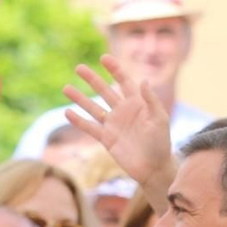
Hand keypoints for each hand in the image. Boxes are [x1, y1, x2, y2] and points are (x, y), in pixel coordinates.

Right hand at [64, 55, 175, 187]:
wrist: (153, 168)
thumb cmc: (160, 143)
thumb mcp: (159, 119)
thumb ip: (151, 100)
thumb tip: (144, 80)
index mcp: (137, 103)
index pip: (124, 81)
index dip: (114, 69)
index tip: (104, 58)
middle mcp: (123, 111)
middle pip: (104, 91)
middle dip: (92, 79)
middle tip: (78, 67)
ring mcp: (113, 124)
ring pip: (93, 107)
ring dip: (80, 98)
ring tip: (65, 88)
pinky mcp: (106, 138)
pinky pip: (90, 127)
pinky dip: (79, 121)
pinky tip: (67, 112)